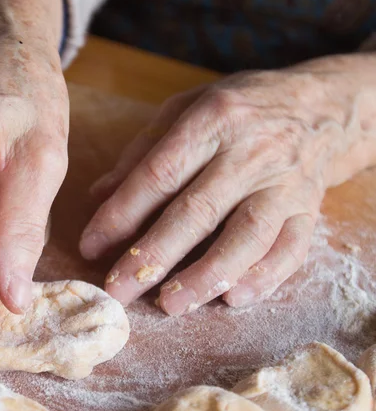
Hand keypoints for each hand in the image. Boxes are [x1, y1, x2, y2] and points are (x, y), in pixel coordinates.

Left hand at [80, 61, 375, 314]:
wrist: (320, 106)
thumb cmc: (240, 107)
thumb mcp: (186, 109)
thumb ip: (142, 151)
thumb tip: (97, 196)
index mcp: (212, 121)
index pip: (158, 175)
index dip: (121, 214)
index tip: (90, 247)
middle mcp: (250, 152)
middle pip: (197, 211)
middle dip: (154, 256)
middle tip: (119, 290)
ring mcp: (284, 183)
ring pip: (246, 236)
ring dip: (206, 275)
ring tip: (171, 304)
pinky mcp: (310, 209)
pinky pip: (291, 249)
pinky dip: (264, 277)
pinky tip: (233, 298)